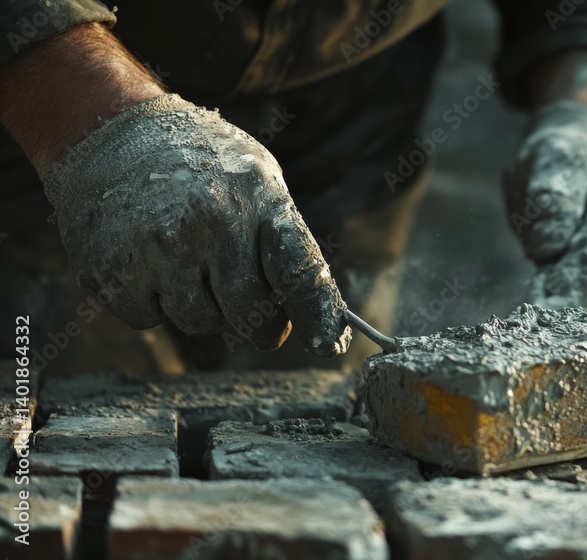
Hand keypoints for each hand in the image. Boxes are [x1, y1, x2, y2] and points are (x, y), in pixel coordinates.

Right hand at [42, 94, 350, 356]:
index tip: (328, 345)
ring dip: (201, 306)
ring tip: (186, 260)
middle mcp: (210, 221)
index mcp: (257, 197)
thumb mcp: (256, 177)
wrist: (112, 130)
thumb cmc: (201, 163)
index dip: (319, 316)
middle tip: (251, 311)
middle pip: (250, 313)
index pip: (299, 271)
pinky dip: (153, 301)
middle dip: (257, 322)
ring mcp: (159, 246)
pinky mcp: (113, 268)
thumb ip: (283, 239)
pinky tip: (147, 260)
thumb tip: (316, 313)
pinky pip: (150, 318)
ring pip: (200, 321)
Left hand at [504, 100, 586, 307]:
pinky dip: (573, 308)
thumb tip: (550, 251)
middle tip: (532, 320)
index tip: (546, 307)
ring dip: (569, 309)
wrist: (583, 159)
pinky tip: (546, 309)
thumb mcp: (549, 164)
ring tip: (534, 314)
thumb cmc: (565, 159)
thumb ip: (551, 204)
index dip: (574, 282)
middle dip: (568, 303)